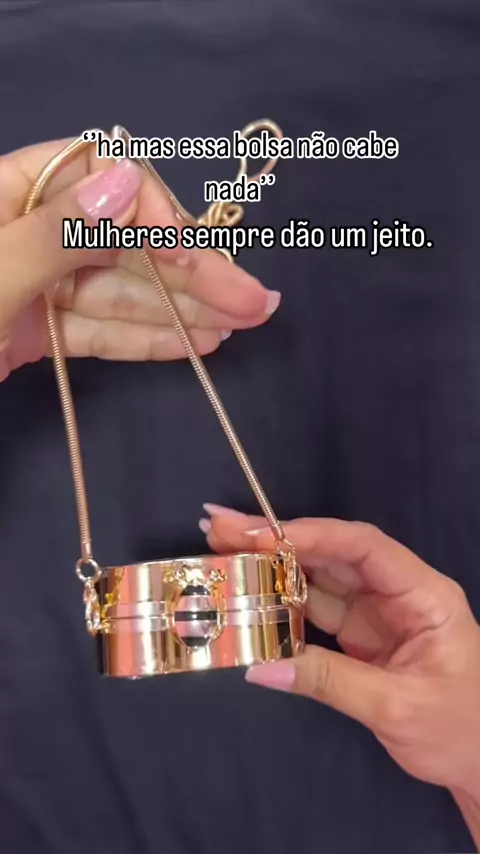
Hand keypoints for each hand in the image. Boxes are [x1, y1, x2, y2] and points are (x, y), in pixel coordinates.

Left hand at [0, 140, 278, 380]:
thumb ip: (55, 233)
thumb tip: (132, 178)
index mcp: (7, 195)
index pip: (96, 174)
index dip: (150, 207)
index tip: (184, 248)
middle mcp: (28, 233)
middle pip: (122, 241)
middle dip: (188, 271)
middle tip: (252, 300)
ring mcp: (34, 285)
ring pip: (119, 290)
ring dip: (179, 308)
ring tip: (240, 324)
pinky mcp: (37, 334)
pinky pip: (98, 330)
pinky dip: (142, 337)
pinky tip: (192, 342)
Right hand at [202, 506, 479, 798]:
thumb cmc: (460, 730)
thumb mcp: (397, 707)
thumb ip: (330, 681)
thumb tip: (260, 666)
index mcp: (422, 594)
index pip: (363, 547)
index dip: (311, 535)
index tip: (259, 534)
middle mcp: (396, 592)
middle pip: (332, 553)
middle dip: (275, 539)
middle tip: (218, 526)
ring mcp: (375, 612)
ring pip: (317, 577)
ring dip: (270, 565)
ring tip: (220, 551)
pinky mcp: (359, 635)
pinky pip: (314, 610)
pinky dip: (279, 603)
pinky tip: (246, 595)